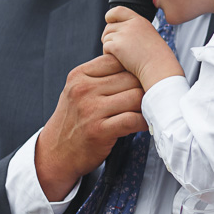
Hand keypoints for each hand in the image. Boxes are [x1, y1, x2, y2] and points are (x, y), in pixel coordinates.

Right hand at [34, 54, 146, 202]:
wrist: (55, 154)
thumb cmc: (73, 121)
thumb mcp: (77, 91)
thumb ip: (99, 76)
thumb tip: (134, 64)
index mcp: (79, 75)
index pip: (117, 59)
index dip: (135, 67)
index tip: (146, 76)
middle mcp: (84, 89)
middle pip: (130, 77)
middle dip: (146, 85)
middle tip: (158, 93)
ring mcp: (91, 110)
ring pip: (135, 96)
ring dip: (148, 104)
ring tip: (153, 108)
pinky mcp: (100, 130)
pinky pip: (133, 119)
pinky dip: (144, 121)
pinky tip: (147, 124)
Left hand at [102, 8, 182, 89]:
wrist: (159, 68)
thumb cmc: (156, 58)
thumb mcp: (148, 37)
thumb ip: (135, 31)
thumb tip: (117, 32)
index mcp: (139, 21)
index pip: (118, 10)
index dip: (110, 17)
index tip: (110, 24)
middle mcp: (131, 25)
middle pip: (109, 27)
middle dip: (109, 37)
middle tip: (116, 48)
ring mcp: (123, 34)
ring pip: (106, 37)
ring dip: (109, 47)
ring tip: (120, 56)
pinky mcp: (117, 46)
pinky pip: (105, 47)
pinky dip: (108, 54)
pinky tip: (119, 60)